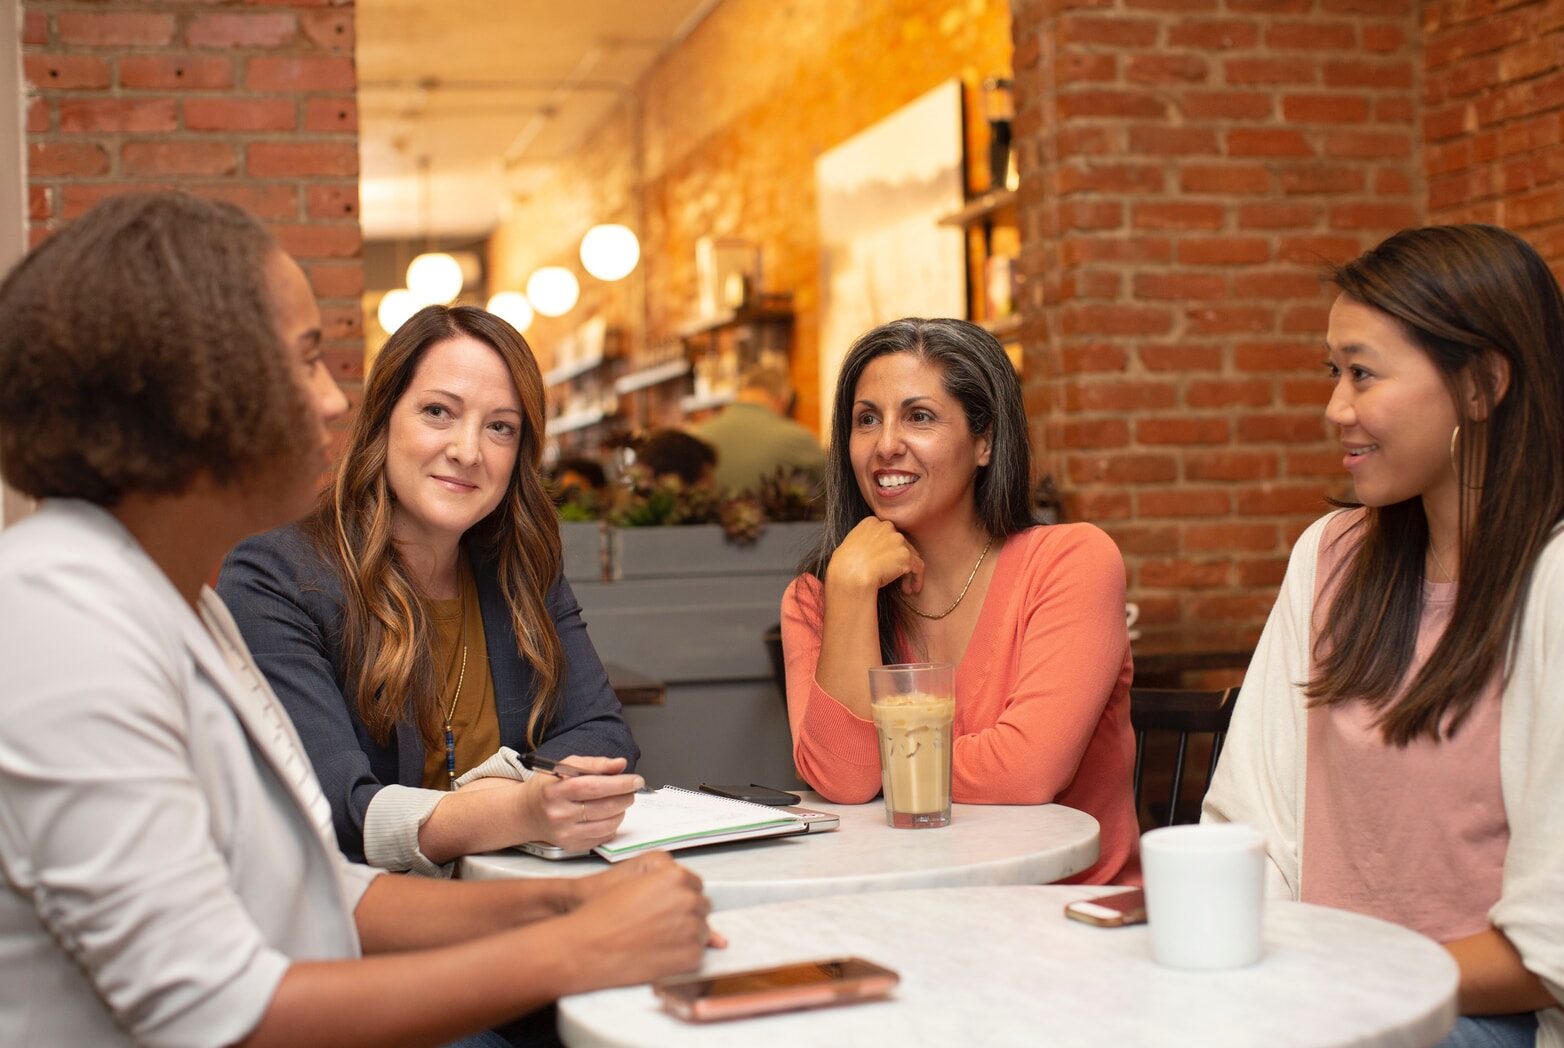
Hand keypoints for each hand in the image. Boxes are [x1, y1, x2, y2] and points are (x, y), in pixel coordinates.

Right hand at [519, 755, 640, 851]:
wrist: (526, 813)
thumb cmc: (548, 787)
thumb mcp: (565, 766)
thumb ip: (594, 763)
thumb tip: (620, 764)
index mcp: (555, 791)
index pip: (592, 787)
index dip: (618, 783)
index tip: (636, 780)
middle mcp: (559, 815)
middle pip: (604, 807)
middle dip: (626, 797)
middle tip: (632, 789)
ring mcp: (565, 833)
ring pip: (608, 824)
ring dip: (622, 811)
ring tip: (620, 801)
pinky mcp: (572, 846)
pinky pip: (603, 837)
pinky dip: (613, 824)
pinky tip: (608, 814)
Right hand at [561, 854, 721, 988]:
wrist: (586, 947)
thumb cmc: (603, 914)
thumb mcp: (634, 881)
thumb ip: (668, 882)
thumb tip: (693, 894)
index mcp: (675, 877)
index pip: (695, 885)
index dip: (677, 896)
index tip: (664, 906)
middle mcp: (688, 900)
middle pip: (701, 907)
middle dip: (684, 915)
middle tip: (656, 924)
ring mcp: (692, 929)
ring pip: (702, 931)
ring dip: (685, 935)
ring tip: (654, 939)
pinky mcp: (690, 955)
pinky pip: (697, 954)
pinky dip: (682, 956)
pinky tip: (657, 953)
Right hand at [826, 517, 924, 595]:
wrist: (849, 575)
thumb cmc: (843, 566)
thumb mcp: (849, 545)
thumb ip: (862, 541)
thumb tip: (868, 552)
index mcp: (871, 522)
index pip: (887, 534)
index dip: (889, 550)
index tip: (886, 563)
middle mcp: (886, 527)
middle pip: (901, 543)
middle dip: (900, 561)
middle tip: (897, 576)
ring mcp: (898, 540)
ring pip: (911, 555)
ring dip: (908, 572)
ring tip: (905, 588)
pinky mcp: (906, 556)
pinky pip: (918, 567)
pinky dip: (917, 579)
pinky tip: (913, 589)